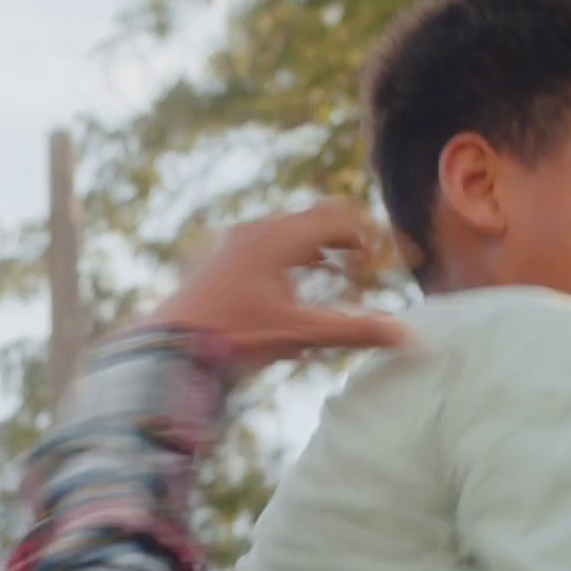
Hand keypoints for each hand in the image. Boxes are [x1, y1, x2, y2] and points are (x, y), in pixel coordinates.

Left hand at [148, 202, 413, 372]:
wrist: (162, 350)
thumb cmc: (228, 339)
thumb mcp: (297, 334)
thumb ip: (355, 332)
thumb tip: (409, 337)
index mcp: (277, 238)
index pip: (343, 219)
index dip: (376, 238)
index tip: (397, 261)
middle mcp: (254, 232)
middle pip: (318, 220)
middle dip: (350, 243)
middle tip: (371, 271)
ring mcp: (233, 244)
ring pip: (291, 233)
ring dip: (321, 252)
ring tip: (342, 281)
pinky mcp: (218, 261)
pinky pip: (267, 247)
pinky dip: (293, 261)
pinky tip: (297, 292)